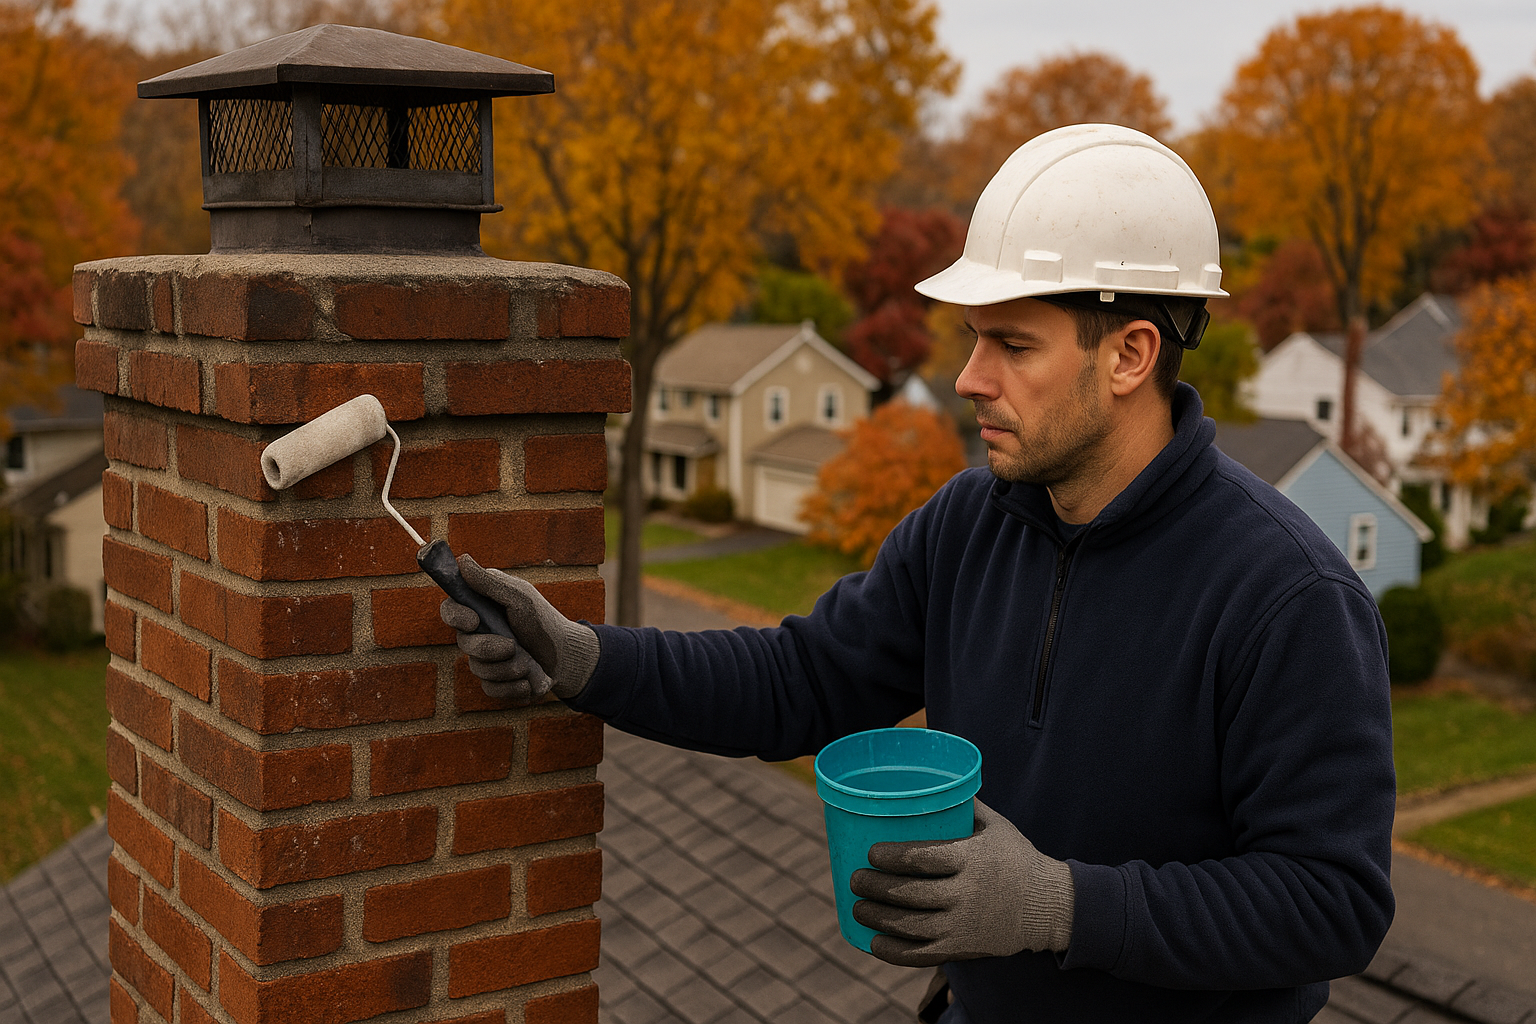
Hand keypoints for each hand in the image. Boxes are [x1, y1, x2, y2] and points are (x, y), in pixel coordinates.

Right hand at [439, 554, 599, 704]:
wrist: (566, 656)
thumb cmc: (542, 620)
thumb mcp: (519, 597)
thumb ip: (490, 583)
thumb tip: (462, 560)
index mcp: (480, 608)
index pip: (450, 609)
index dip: (455, 616)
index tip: (473, 621)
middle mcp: (478, 633)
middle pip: (463, 643)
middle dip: (489, 648)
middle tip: (512, 646)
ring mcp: (484, 659)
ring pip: (479, 669)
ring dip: (508, 668)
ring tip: (528, 663)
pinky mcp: (495, 682)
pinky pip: (491, 689)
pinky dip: (513, 687)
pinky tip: (529, 680)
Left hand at [849, 798, 1074, 966]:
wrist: (1048, 905)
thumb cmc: (1015, 857)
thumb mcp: (995, 825)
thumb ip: (964, 804)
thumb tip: (933, 777)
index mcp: (972, 859)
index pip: (923, 858)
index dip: (891, 856)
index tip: (871, 852)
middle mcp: (967, 894)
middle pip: (910, 893)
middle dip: (875, 887)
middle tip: (855, 878)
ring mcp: (964, 926)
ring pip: (911, 926)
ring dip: (878, 918)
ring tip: (858, 906)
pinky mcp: (963, 949)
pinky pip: (922, 955)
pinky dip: (895, 952)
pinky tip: (874, 942)